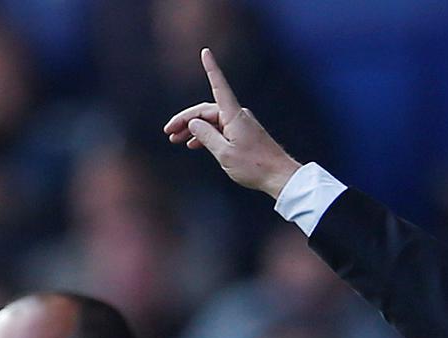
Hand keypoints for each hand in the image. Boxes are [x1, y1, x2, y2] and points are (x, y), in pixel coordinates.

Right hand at [163, 48, 301, 198]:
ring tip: (176, 140)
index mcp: (233, 115)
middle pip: (206, 111)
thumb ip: (206, 136)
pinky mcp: (243, 134)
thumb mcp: (224, 153)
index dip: (211, 68)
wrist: (279, 177)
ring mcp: (241, 124)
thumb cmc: (254, 166)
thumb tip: (194, 123)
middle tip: (168, 132)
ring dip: (194, 129)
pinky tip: (194, 144)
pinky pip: (219, 129)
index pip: (219, 86)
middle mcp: (237, 115)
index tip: (205, 51)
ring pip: (211, 121)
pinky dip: (206, 135)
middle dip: (185, 120)